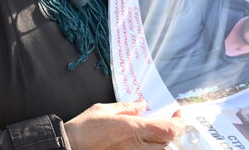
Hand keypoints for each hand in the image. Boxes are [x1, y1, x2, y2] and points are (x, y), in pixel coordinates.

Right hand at [64, 101, 183, 149]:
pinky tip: (146, 141)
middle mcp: (136, 145)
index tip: (179, 114)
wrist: (68, 147)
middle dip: (174, 132)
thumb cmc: (84, 128)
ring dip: (164, 143)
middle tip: (171, 122)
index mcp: (132, 128)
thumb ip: (127, 107)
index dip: (180, 122)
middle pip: (169, 144)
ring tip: (159, 132)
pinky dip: (150, 148)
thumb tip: (142, 104)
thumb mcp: (105, 110)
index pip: (168, 129)